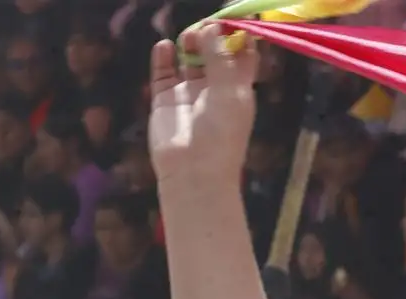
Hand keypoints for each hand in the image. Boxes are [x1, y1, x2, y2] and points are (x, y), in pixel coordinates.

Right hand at [149, 26, 256, 190]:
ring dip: (189, 42)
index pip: (242, 54)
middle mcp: (215, 88)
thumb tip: (212, 27)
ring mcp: (189, 93)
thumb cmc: (222, 133)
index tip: (230, 18)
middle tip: (204, 28)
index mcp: (239, 88)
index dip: (237, 34)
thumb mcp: (231, 91)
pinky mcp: (165, 99)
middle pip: (213, 50)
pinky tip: (165, 47)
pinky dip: (163, 56)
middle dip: (209, 34)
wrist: (193, 172)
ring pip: (189, 57)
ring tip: (188, 40)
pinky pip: (163, 71)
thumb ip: (221, 57)